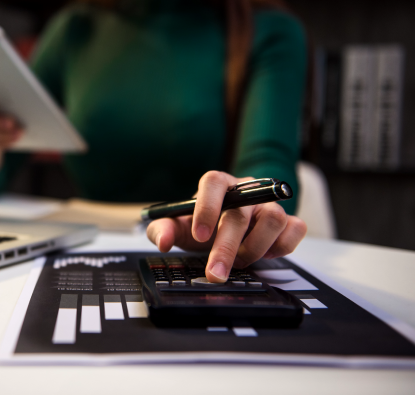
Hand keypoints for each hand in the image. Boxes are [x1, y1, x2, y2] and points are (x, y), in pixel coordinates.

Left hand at [146, 171, 306, 282]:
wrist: (221, 232)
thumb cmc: (200, 226)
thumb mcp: (176, 228)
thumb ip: (162, 229)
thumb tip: (163, 241)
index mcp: (217, 184)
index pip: (214, 183)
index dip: (207, 207)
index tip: (198, 236)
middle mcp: (246, 190)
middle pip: (240, 213)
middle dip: (226, 248)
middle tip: (215, 273)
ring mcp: (268, 204)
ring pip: (273, 219)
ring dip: (254, 248)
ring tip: (240, 260)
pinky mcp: (288, 221)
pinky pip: (295, 229)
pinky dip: (281, 247)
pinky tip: (264, 255)